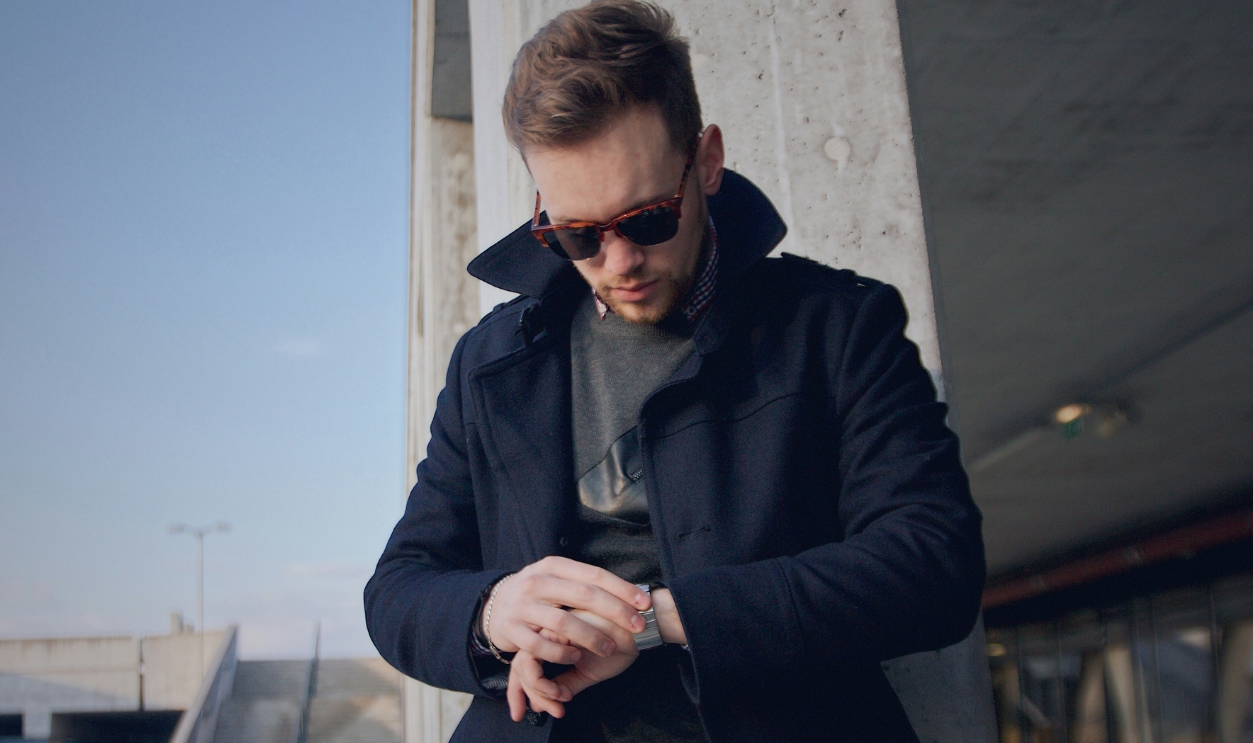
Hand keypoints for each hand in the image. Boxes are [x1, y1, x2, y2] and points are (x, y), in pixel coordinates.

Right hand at [484, 556, 649, 665]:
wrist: (493, 606)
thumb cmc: (537, 594)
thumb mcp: (556, 579)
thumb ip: (584, 583)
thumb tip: (629, 593)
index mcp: (553, 566)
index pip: (593, 575)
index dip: (621, 589)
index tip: (644, 603)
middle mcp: (537, 582)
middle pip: (583, 595)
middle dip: (615, 611)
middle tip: (637, 626)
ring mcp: (522, 606)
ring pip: (563, 622)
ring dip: (590, 637)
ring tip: (609, 648)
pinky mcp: (511, 629)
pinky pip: (539, 645)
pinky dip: (560, 654)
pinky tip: (575, 658)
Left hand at [507, 609, 639, 720]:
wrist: (640, 631)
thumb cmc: (618, 647)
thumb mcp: (587, 673)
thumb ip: (564, 684)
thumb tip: (537, 706)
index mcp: (552, 639)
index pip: (525, 665)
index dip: (519, 691)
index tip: (523, 713)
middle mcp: (546, 632)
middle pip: (519, 665)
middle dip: (530, 695)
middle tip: (551, 711)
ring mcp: (549, 628)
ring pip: (523, 664)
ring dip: (538, 691)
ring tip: (560, 702)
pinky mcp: (554, 630)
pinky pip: (534, 662)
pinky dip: (544, 685)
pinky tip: (565, 694)